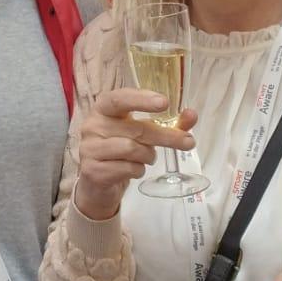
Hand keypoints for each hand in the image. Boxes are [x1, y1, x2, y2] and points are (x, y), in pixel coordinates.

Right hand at [75, 89, 197, 220]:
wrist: (97, 181)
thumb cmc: (121, 150)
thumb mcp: (142, 133)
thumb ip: (167, 123)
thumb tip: (192, 115)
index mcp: (103, 109)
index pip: (120, 98)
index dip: (141, 99)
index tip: (164, 103)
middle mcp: (93, 125)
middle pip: (136, 128)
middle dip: (166, 136)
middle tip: (188, 142)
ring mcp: (89, 148)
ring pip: (132, 149)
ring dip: (149, 156)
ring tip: (148, 158)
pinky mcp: (92, 170)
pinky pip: (127, 168)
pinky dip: (138, 170)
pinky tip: (134, 169)